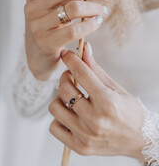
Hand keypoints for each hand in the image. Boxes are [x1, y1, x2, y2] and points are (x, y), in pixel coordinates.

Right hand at [25, 0, 110, 79]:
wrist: (39, 60)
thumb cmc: (52, 32)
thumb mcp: (55, 10)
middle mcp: (33, 7)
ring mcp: (38, 25)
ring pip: (74, 8)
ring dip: (94, 7)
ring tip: (103, 11)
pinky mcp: (46, 42)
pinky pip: (74, 30)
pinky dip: (90, 25)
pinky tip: (97, 23)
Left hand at [49, 43, 144, 160]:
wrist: (139, 139)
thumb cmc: (129, 111)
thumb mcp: (115, 87)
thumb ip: (96, 69)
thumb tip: (84, 48)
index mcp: (107, 101)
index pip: (82, 73)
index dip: (71, 60)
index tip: (65, 54)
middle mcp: (95, 120)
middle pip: (65, 89)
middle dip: (65, 77)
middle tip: (71, 77)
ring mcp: (86, 135)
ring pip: (55, 107)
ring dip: (60, 97)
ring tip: (71, 97)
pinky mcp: (80, 147)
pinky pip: (54, 127)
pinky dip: (59, 117)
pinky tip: (70, 114)